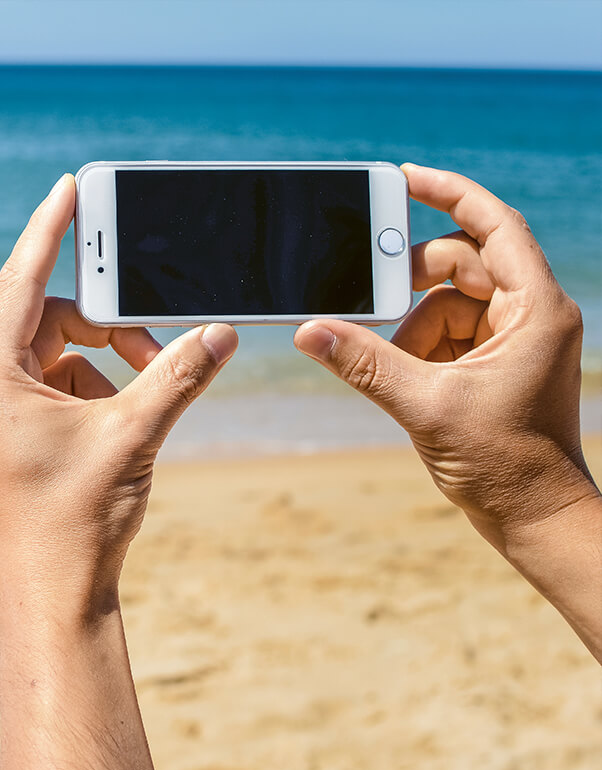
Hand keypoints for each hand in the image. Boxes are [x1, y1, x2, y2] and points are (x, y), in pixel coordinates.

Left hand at [0, 173, 236, 769]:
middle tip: (156, 335)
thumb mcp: (134, 435)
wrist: (54, 591)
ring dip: (110, 358)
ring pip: (61, 349)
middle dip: (109, 321)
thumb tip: (222, 332)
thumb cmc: (76, 521)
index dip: (50, 230)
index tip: (70, 186)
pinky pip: (62, 380)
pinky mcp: (17, 428)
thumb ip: (177, 376)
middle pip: (50, 317)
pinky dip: (100, 384)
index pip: (21, 281)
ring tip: (150, 389)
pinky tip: (127, 416)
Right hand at [294, 163, 601, 657]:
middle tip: (369, 300)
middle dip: (410, 285)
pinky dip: (418, 351)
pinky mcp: (495, 364)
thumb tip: (309, 330)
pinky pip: (446, 334)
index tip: (402, 176)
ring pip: (447, 303)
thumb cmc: (505, 464)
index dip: (448, 192)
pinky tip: (410, 385)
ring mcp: (514, 340)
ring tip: (402, 374)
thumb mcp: (424, 405)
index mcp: (536, 309)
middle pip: (461, 264)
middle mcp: (531, 315)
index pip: (493, 225)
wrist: (533, 518)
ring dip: (411, 330)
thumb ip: (363, 361)